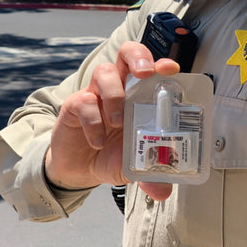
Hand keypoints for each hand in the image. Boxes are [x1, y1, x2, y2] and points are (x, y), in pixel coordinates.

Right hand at [44, 41, 179, 200]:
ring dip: (115, 95)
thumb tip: (163, 192)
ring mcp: (97, 94)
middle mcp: (120, 88)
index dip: (162, 64)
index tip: (171, 69)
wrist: (79, 168)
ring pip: (104, 72)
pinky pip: (84, 102)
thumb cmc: (113, 155)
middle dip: (139, 57)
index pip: (153, 70)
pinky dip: (93, 121)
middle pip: (128, 53)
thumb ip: (150, 175)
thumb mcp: (134, 165)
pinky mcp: (75, 105)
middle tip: (145, 74)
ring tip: (118, 123)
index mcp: (141, 96)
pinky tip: (98, 141)